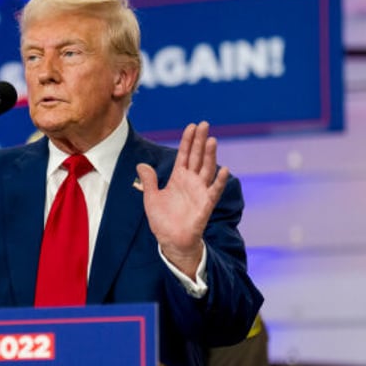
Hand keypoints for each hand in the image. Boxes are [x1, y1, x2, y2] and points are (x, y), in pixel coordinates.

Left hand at [136, 121, 228, 277]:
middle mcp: (191, 182)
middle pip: (197, 157)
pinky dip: (220, 181)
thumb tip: (141, 164)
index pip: (184, 155)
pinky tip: (224, 170)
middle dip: (200, 141)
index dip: (188, 141)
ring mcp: (200, 192)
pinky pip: (214, 191)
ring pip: (207, 169)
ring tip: (211, 140)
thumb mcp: (151, 197)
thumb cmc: (162, 221)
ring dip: (210, 155)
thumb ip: (149, 181)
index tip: (192, 126)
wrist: (171, 241)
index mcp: (178, 178)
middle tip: (205, 124)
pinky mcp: (206, 205)